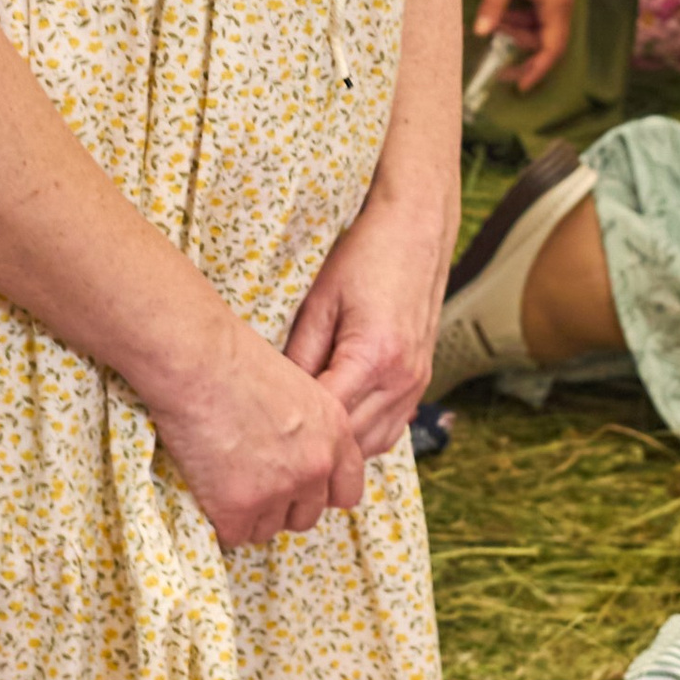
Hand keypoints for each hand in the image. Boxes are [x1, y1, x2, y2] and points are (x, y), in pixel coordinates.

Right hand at [146, 317, 367, 552]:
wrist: (196, 360)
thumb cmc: (234, 360)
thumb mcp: (296, 387)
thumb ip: (307, 427)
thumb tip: (293, 453)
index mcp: (335, 434)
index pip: (347, 492)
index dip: (319, 493)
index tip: (296, 487)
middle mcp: (316, 466)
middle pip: (306, 516)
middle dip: (281, 507)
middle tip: (250, 482)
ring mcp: (279, 489)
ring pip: (268, 529)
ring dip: (248, 514)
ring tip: (222, 479)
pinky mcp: (239, 506)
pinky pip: (233, 535)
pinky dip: (218, 520)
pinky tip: (205, 490)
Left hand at [284, 179, 456, 459]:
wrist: (416, 231)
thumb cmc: (365, 257)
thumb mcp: (320, 302)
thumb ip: (300, 355)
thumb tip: (278, 398)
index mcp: (375, 358)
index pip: (326, 420)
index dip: (292, 430)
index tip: (259, 432)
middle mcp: (402, 379)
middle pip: (350, 442)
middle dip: (312, 446)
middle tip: (272, 444)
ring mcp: (416, 384)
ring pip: (372, 445)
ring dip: (339, 448)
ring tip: (300, 441)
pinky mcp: (421, 381)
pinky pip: (390, 430)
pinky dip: (362, 437)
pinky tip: (334, 426)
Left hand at [473, 0, 574, 93]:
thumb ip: (494, 5)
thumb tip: (480, 32)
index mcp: (556, 6)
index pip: (551, 49)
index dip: (537, 70)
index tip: (521, 86)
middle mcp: (561, 8)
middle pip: (546, 45)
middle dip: (522, 56)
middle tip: (500, 70)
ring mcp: (555, 2)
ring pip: (537, 33)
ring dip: (515, 34)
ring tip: (492, 26)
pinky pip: (534, 20)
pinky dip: (517, 23)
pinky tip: (500, 16)